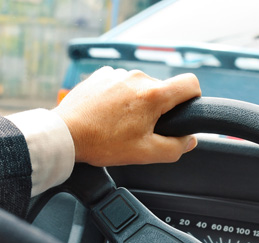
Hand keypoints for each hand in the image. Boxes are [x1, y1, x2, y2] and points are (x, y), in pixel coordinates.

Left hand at [53, 67, 200, 166]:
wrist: (65, 134)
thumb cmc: (103, 143)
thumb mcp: (146, 153)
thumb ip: (176, 147)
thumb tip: (190, 139)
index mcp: (153, 94)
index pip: (191, 83)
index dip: (194, 97)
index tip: (184, 110)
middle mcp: (138, 77)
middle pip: (164, 89)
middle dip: (160, 107)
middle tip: (142, 127)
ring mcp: (119, 73)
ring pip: (142, 86)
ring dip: (139, 101)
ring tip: (121, 121)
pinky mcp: (103, 74)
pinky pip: (123, 82)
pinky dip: (121, 95)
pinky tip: (109, 112)